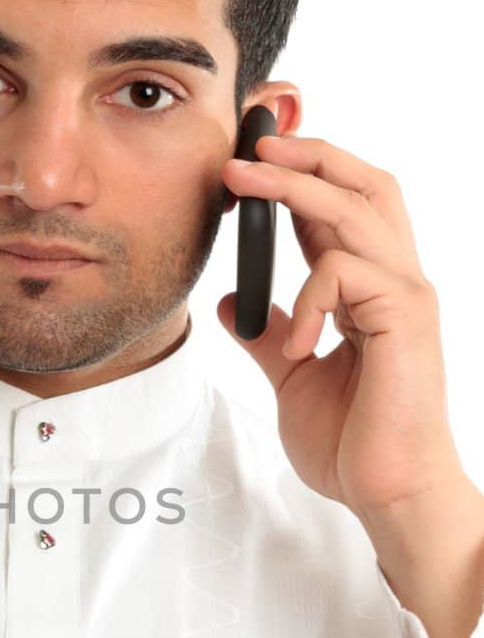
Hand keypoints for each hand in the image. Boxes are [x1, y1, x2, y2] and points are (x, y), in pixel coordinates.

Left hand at [217, 133, 465, 518]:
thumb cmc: (354, 443)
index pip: (342, 208)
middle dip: (307, 154)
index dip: (299, 177)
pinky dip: (310, 294)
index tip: (248, 164)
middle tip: (248, 144)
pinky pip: (348, 271)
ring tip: (243, 185)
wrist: (388, 493)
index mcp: (371, 290)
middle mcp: (396, 281)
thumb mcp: (293, 378)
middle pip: (365, 184)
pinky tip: (298, 344)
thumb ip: (269, 335)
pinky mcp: (405, 320)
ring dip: (294, 188)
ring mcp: (406, 296)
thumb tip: (232, 303)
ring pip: (356, 209)